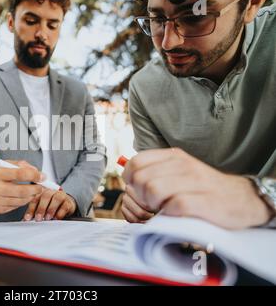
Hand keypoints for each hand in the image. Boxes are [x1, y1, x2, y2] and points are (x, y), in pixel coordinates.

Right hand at [0, 160, 44, 214]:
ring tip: (34, 191)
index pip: (20, 174)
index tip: (42, 176)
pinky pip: (16, 206)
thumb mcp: (1, 165)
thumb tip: (36, 171)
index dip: (34, 175)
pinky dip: (22, 201)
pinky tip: (23, 197)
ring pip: (21, 200)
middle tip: (41, 186)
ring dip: (31, 196)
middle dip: (36, 188)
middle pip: (22, 190)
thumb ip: (19, 165)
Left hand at [23, 189, 76, 221]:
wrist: (65, 204)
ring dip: (51, 209)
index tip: (27, 218)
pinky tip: (56, 218)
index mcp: (42, 192)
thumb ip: (34, 212)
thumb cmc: (51, 206)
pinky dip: (60, 212)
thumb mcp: (42, 207)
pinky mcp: (68, 202)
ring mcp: (60, 195)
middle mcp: (51, 192)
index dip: (31, 209)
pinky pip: (65, 206)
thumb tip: (25, 221)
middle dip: (41, 208)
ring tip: (48, 218)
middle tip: (38, 218)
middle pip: (45, 197)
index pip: (35, 199)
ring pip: (56, 199)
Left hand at [122, 148, 272, 229]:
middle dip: (141, 196)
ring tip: (166, 209)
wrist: (244, 199)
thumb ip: (156, 170)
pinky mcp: (204, 201)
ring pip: (153, 190)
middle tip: (153, 204)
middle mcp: (183, 165)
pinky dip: (170, 214)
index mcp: (173, 156)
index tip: (139, 191)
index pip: (135, 162)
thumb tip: (128, 177)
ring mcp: (195, 182)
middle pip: (141, 179)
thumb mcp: (180, 171)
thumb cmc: (205, 189)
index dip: (131, 180)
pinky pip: (173, 206)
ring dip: (154, 205)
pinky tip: (177, 215)